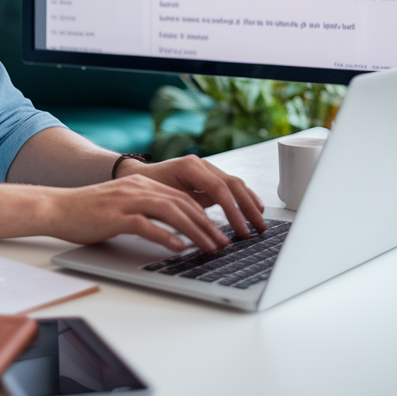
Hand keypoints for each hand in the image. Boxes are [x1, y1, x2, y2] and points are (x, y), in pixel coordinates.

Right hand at [48, 174, 240, 252]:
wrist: (56, 207)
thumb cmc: (89, 213)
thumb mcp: (124, 207)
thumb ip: (148, 213)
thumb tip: (177, 231)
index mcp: (142, 184)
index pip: (183, 197)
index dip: (206, 215)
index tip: (220, 232)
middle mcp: (138, 188)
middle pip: (182, 203)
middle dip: (208, 225)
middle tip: (224, 243)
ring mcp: (126, 200)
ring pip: (170, 211)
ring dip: (195, 231)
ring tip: (210, 247)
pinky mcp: (114, 216)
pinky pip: (146, 225)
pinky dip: (165, 236)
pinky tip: (179, 248)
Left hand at [118, 155, 266, 240]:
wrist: (135, 175)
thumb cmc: (144, 188)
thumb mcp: (162, 200)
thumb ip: (184, 210)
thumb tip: (205, 229)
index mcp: (189, 167)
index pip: (218, 189)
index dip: (233, 211)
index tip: (241, 231)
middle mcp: (200, 164)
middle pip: (232, 185)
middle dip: (248, 208)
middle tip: (258, 229)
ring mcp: (206, 168)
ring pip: (235, 184)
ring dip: (250, 204)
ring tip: (260, 223)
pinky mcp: (208, 176)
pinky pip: (231, 186)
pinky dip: (244, 198)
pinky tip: (255, 210)